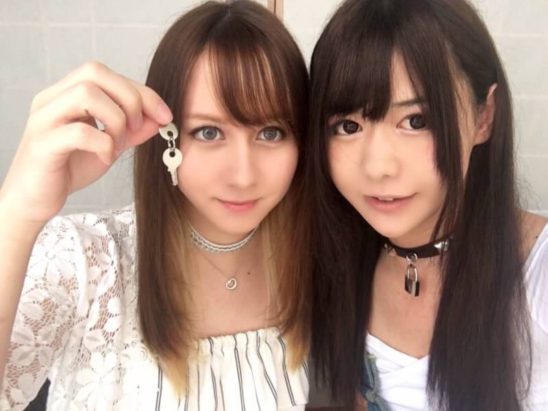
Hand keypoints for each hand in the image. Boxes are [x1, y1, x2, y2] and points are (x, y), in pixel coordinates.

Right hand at [0, 61, 172, 225]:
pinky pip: (79, 131)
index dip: (141, 91)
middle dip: (128, 98)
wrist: (36, 200)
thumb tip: (159, 119)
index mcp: (66, 94)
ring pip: (85, 94)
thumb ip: (132, 131)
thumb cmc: (69, 169)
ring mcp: (44, 120)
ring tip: (118, 143)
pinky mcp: (43, 145)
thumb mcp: (109, 146)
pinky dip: (103, 143)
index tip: (165, 115)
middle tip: (137, 126)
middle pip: (93, 72)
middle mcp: (51, 99)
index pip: (106, 74)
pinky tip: (106, 157)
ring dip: (115, 119)